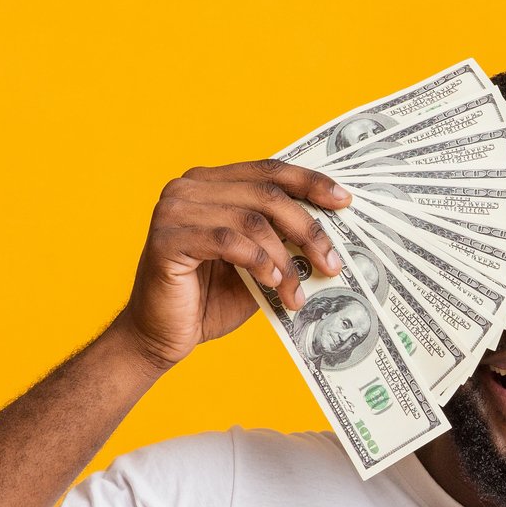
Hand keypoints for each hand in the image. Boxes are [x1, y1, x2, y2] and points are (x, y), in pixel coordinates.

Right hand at [113, 160, 352, 372]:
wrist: (162, 335)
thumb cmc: (210, 299)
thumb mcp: (258, 265)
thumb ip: (283, 241)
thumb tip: (332, 237)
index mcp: (211, 183)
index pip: (269, 171)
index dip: (310, 182)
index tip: (344, 201)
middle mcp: (189, 187)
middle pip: (267, 194)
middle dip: (307, 229)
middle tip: (332, 263)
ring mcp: (174, 210)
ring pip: (252, 220)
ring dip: (285, 259)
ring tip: (297, 291)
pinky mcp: (167, 239)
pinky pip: (228, 241)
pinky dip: (258, 262)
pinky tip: (270, 284)